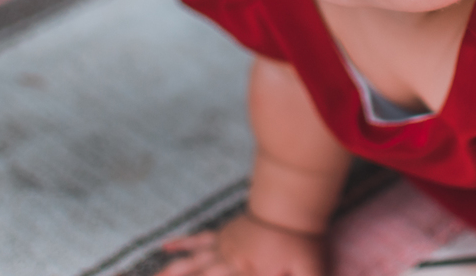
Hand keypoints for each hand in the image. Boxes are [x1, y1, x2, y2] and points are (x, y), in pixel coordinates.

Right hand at [156, 212, 327, 275]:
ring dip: (170, 272)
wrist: (296, 206)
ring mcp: (224, 246)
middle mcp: (228, 261)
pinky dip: (182, 243)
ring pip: (191, 263)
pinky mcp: (226, 233)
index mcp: (246, 272)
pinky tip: (166, 246)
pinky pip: (200, 240)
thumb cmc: (302, 241)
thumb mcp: (309, 271)